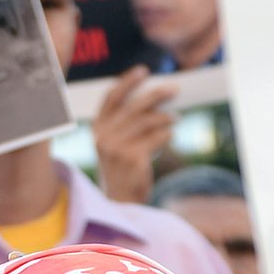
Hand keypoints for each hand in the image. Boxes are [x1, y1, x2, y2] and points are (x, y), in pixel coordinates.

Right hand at [92, 68, 177, 205]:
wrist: (120, 202)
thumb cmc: (122, 170)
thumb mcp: (115, 145)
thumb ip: (125, 123)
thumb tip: (155, 99)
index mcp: (97, 129)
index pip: (111, 97)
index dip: (127, 82)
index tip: (144, 71)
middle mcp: (104, 137)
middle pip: (134, 106)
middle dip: (156, 94)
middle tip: (173, 90)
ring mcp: (117, 148)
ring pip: (148, 121)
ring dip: (166, 118)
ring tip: (176, 119)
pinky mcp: (133, 158)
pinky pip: (157, 137)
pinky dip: (167, 134)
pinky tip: (170, 135)